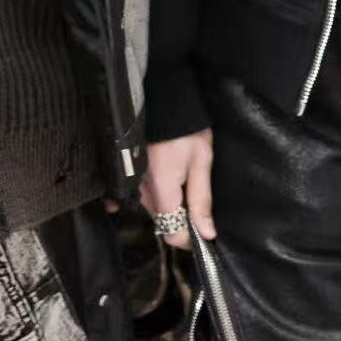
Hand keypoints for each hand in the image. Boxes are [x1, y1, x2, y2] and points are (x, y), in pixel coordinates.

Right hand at [140, 128, 214, 248]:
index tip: (207, 231)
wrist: (163, 101)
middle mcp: (143, 190)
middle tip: (201, 205)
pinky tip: (176, 181)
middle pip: (164, 224)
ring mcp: (136, 183)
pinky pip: (151, 198)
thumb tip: (207, 233)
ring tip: (190, 187)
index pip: (172, 233)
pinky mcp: (134, 175)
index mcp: (161, 189)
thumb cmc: (185, 130)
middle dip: (184, 223)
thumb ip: (202, 199)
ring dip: (174, 209)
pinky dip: (165, 197)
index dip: (192, 238)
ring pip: (157, 212)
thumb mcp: (201, 162)